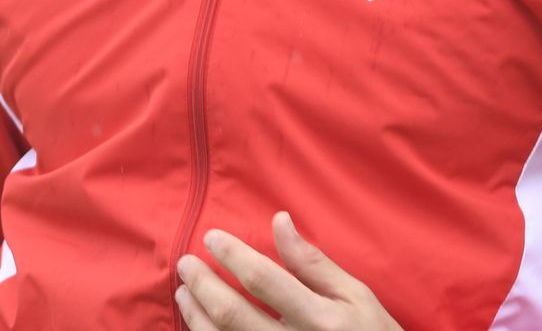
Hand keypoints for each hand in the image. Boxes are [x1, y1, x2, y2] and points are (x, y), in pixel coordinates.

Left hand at [174, 211, 401, 329]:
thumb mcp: (356, 296)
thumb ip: (313, 263)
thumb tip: (279, 221)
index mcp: (319, 318)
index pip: (263, 280)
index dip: (232, 255)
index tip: (212, 237)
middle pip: (232, 314)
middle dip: (202, 285)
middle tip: (185, 263)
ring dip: (195, 316)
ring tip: (185, 294)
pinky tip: (199, 327)